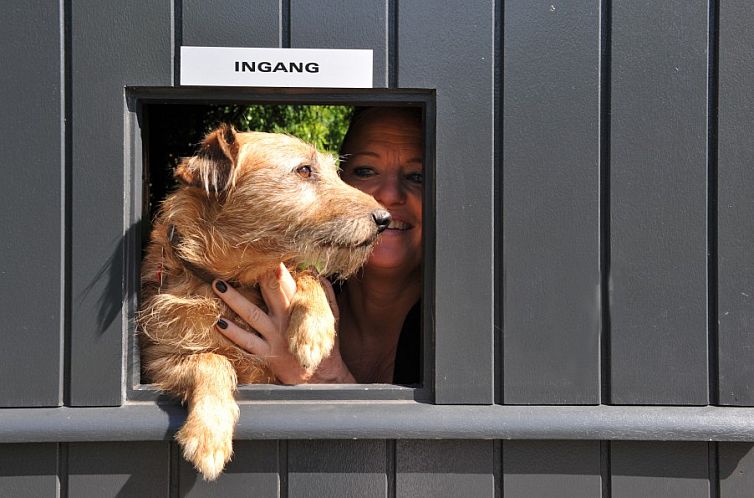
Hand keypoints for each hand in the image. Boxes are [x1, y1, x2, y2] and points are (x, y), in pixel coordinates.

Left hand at [212, 264, 354, 383]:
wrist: (321, 378)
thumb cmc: (324, 345)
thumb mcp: (330, 317)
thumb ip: (325, 295)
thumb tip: (316, 273)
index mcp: (301, 308)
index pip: (289, 282)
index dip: (278, 267)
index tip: (266, 252)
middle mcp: (286, 319)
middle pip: (271, 292)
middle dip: (256, 275)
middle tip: (239, 259)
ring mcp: (275, 337)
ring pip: (252, 313)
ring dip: (233, 299)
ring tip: (217, 285)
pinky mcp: (267, 354)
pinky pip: (246, 342)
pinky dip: (232, 332)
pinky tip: (218, 322)